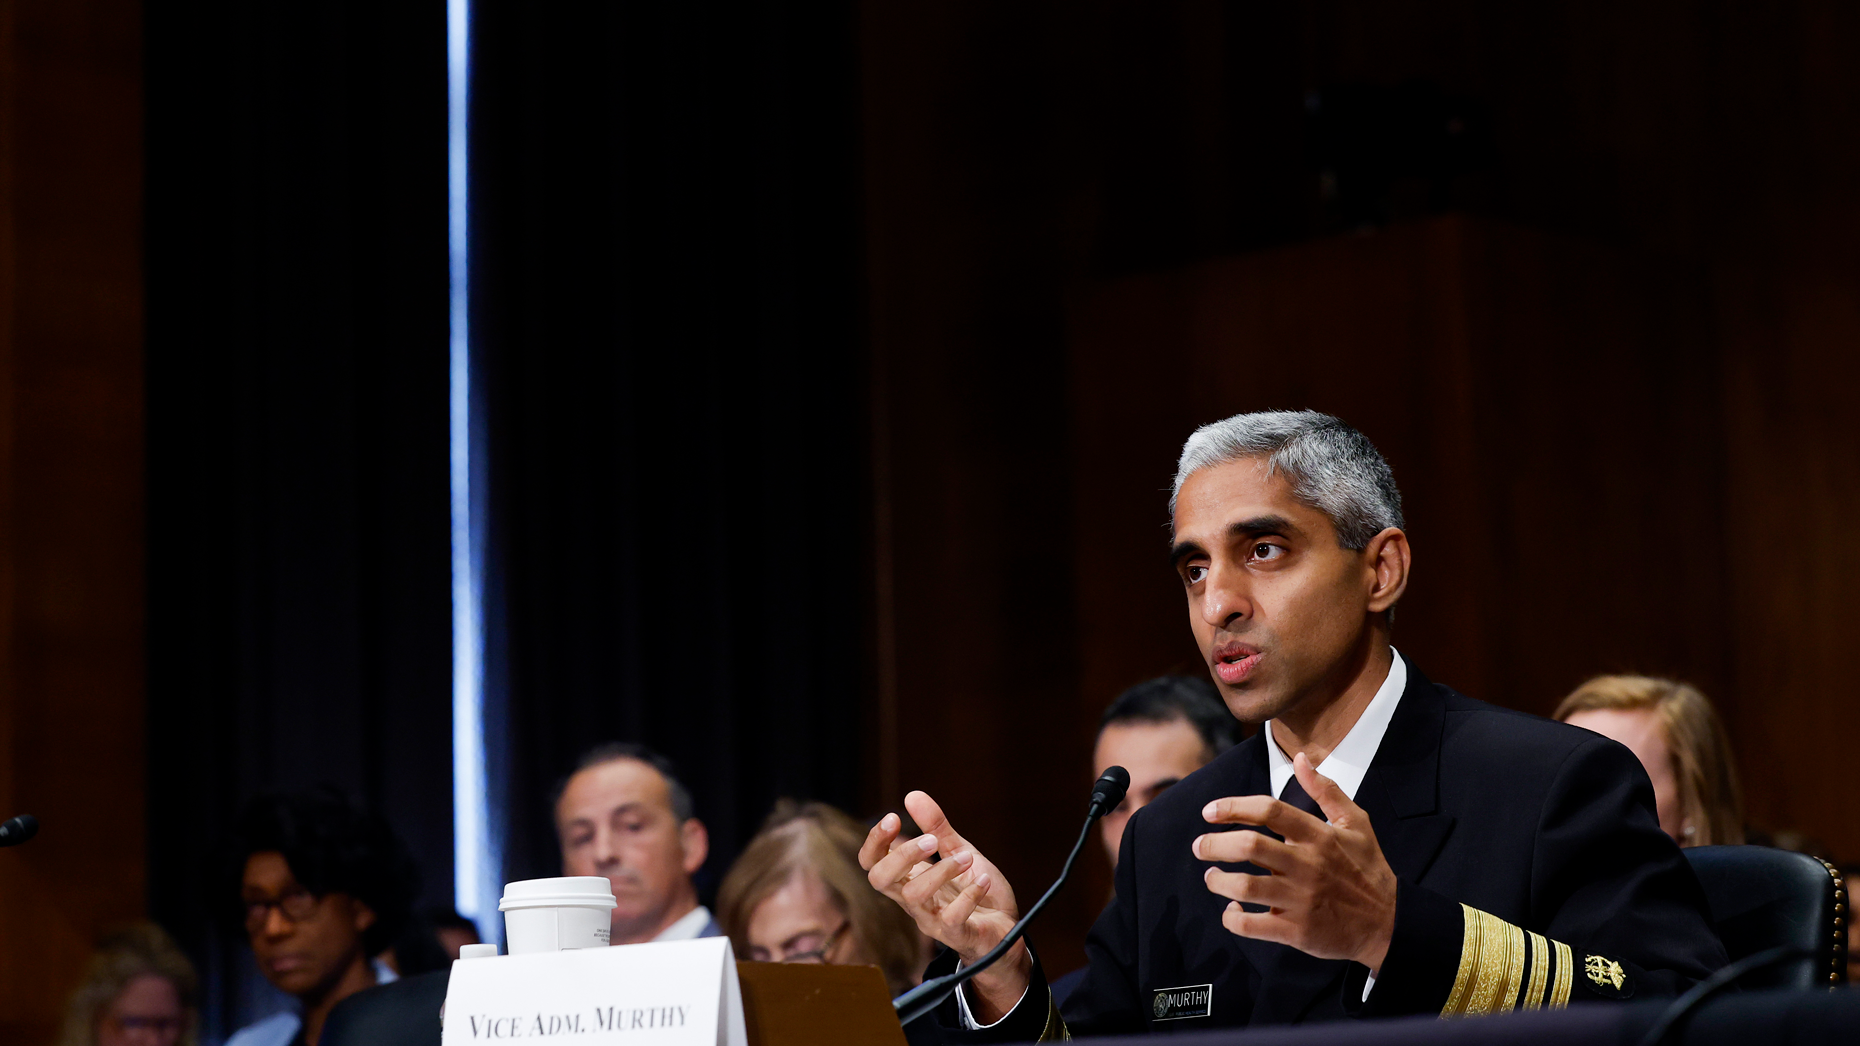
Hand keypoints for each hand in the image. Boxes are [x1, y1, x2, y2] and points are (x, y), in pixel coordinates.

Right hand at [860, 791, 1029, 1019]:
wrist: (1004, 931)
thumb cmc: (975, 892)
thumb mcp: (958, 852)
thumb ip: (937, 828)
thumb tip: (912, 795)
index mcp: (909, 879)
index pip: (872, 863)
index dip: (875, 841)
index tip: (893, 817)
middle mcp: (913, 901)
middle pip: (881, 880)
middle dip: (902, 854)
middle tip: (931, 841)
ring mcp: (932, 920)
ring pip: (914, 896)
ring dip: (942, 870)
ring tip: (967, 857)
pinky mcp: (956, 934)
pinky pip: (952, 918)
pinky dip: (969, 895)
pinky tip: (983, 880)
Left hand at [1194, 753, 1396, 972]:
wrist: (1389, 924)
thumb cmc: (1368, 869)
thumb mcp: (1356, 823)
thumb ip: (1325, 790)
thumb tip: (1300, 758)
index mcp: (1319, 836)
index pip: (1269, 811)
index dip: (1233, 807)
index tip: (1209, 811)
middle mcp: (1307, 865)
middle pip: (1249, 846)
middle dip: (1215, 844)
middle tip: (1200, 846)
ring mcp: (1301, 899)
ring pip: (1245, 886)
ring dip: (1218, 881)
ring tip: (1212, 877)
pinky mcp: (1297, 931)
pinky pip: (1252, 925)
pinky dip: (1233, 918)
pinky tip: (1231, 910)